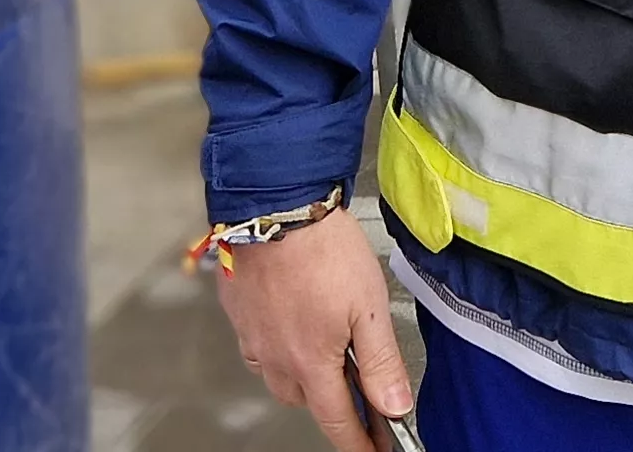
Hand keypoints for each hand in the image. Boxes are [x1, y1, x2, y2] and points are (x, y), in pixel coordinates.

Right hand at [211, 207, 413, 451]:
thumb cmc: (323, 250)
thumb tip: (395, 405)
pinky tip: (290, 326)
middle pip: (306, 399)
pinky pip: (257, 347)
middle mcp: (276, 357)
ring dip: (302, 374)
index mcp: (311, 362)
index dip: (358, 442)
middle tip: (354, 386)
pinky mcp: (237, 311)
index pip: (337, 419)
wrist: (276, 206)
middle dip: (330, 401)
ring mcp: (252, 335)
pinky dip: (277, 347)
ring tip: (324, 352)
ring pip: (278, 376)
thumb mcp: (370, 308)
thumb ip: (381, 362)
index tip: (371, 451)